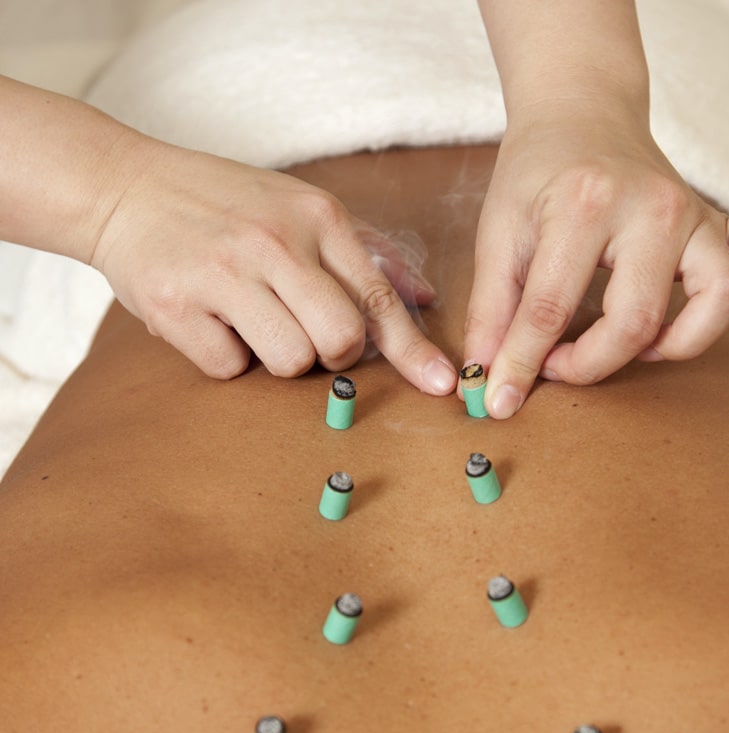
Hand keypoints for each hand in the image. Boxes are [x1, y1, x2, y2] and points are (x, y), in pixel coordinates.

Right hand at [91, 141, 457, 393]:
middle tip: (303, 329)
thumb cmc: (226, 204)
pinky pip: (229, 369)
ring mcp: (223, 274)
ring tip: (251, 318)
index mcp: (316, 218)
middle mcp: (275, 244)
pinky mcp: (174, 306)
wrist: (123, 188)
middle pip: (341, 342)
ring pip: (290, 362)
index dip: (414, 350)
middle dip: (332, 355)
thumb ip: (368, 253)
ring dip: (277, 356)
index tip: (442, 385)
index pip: (378, 297)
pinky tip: (210, 318)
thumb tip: (424, 297)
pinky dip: (225, 355)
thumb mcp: (302, 207)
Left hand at [463, 106, 728, 417]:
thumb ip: (491, 311)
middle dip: (588, 365)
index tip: (502, 400)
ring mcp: (696, 212)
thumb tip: (487, 382)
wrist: (580, 113)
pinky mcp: (720, 221)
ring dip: (673, 345)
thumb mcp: (497, 236)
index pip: (551, 309)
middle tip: (555, 364)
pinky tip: (696, 309)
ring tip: (630, 346)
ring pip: (719, 300)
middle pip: (635, 320)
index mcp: (585, 204)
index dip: (522, 364)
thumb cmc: (535, 176)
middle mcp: (653, 207)